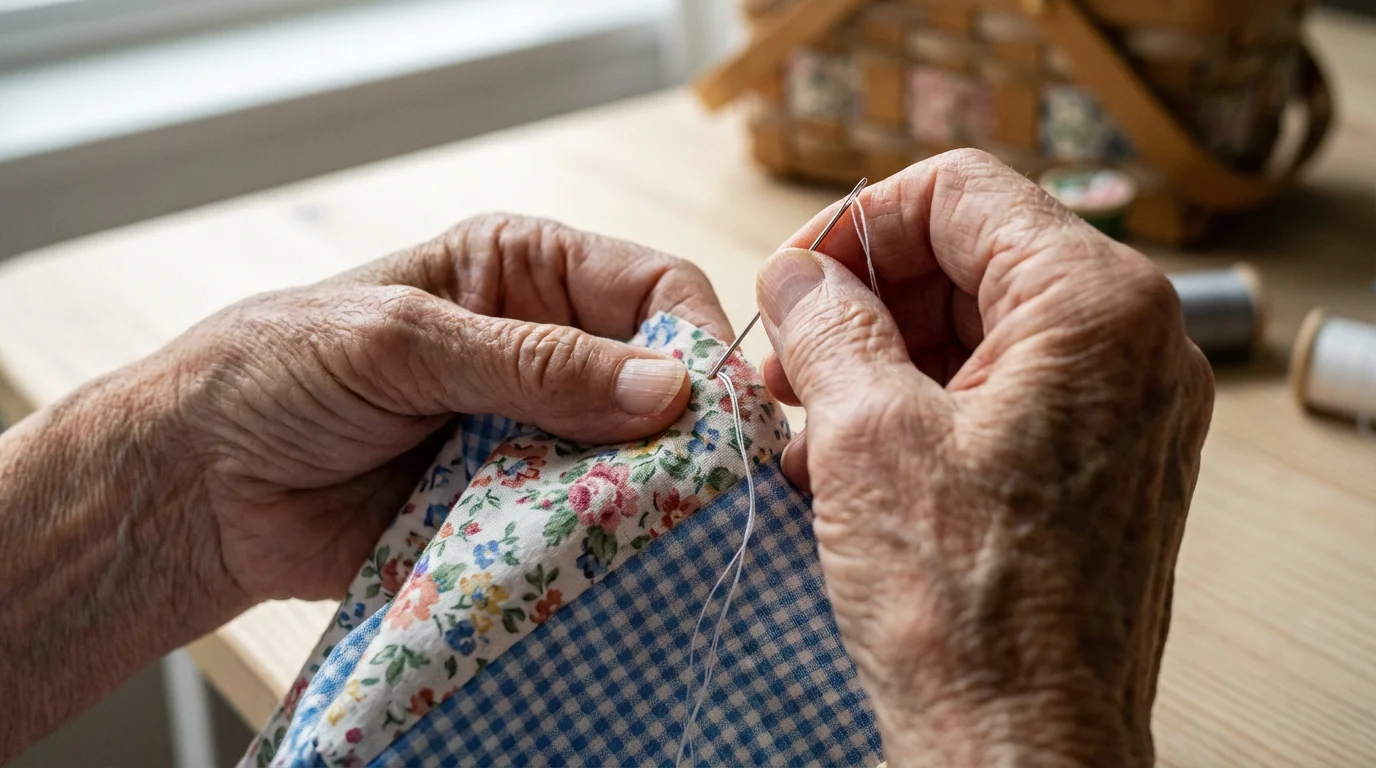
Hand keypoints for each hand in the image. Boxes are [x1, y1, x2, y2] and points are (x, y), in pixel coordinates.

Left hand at [147, 214, 729, 610]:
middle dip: (683, 430)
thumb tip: (665, 388)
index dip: (695, 341)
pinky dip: (602, 545)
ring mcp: (534, 436)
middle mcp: (545, 351)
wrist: (198, 488)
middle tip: (706, 484)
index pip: (651, 289)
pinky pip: (586, 526)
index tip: (719, 407)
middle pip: (658, 382)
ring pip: (634, 461)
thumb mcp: (403, 340)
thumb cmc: (277, 373)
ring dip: (647, 494)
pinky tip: (612, 562)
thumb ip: (533, 363)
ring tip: (663, 530)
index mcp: (523, 273)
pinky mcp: (517, 511)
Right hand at [757, 151, 1212, 765]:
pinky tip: (851, 462)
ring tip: (809, 424)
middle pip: (975, 255)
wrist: (1023, 753)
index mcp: (1095, 309)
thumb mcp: (863, 435)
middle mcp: (1133, 347)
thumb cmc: (965, 613)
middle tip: (792, 357)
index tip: (795, 276)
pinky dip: (922, 408)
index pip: (962, 190)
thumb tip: (800, 271)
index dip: (859, 221)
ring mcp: (1122, 411)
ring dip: (884, 358)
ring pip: (982, 328)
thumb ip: (827, 321)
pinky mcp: (1099, 466)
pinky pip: (1002, 395)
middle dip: (868, 299)